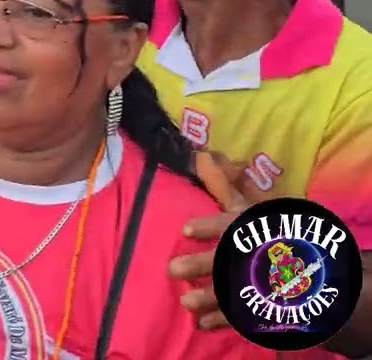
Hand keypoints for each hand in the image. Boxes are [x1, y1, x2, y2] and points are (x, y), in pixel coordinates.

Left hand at [170, 150, 265, 329]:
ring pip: (234, 289)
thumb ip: (223, 184)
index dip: (210, 227)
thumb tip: (199, 156)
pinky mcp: (261, 304)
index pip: (230, 224)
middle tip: (173, 269)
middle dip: (202, 264)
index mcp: (248, 227)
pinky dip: (222, 320)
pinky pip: (243, 314)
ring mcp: (258, 281)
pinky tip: (202, 324)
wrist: (306, 265)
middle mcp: (252, 253)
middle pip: (228, 258)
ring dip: (208, 297)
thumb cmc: (269, 229)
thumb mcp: (248, 207)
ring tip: (186, 302)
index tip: (187, 230)